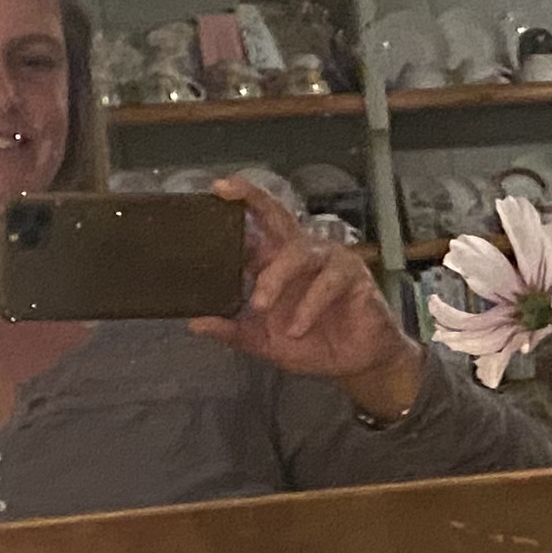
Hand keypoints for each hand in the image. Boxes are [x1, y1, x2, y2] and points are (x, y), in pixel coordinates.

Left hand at [195, 178, 424, 416]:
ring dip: (276, 276)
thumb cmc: (313, 343)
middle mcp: (300, 254)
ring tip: (260, 305)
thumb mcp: (263, 342)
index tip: (217, 188)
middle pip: (277, 215)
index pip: (255, 225)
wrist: (355, 364)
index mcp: (275, 263)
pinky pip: (328, 283)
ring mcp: (329, 261)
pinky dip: (309, 306)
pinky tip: (297, 328)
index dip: (239, 202)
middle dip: (254, 199)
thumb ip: (233, 331)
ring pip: (298, 253)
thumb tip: (196, 323)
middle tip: (230, 195)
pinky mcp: (354, 276)